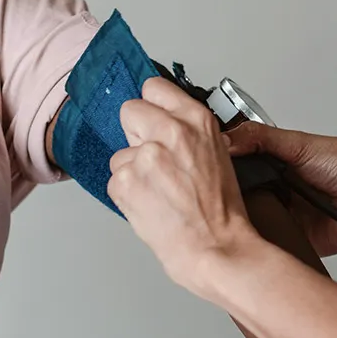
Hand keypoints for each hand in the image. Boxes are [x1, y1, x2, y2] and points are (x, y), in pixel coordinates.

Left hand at [109, 78, 259, 296]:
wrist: (218, 249)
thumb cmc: (222, 213)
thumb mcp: (217, 156)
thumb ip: (189, 135)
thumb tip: (164, 126)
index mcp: (197, 121)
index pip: (154, 88)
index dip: (151, 107)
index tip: (152, 119)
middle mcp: (170, 132)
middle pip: (129, 111)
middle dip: (135, 134)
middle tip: (153, 161)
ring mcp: (145, 156)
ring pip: (119, 154)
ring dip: (132, 172)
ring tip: (158, 194)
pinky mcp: (126, 182)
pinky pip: (114, 181)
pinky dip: (127, 196)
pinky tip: (150, 207)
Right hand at [225, 124, 336, 256]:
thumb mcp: (299, 144)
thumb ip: (262, 139)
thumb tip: (226, 139)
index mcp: (276, 163)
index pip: (237, 166)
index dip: (220, 169)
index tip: (202, 169)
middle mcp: (277, 189)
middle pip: (239, 196)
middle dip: (227, 199)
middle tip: (212, 198)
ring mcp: (284, 215)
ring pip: (251, 221)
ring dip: (243, 221)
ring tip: (228, 218)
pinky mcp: (294, 239)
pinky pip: (272, 242)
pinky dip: (263, 241)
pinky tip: (254, 235)